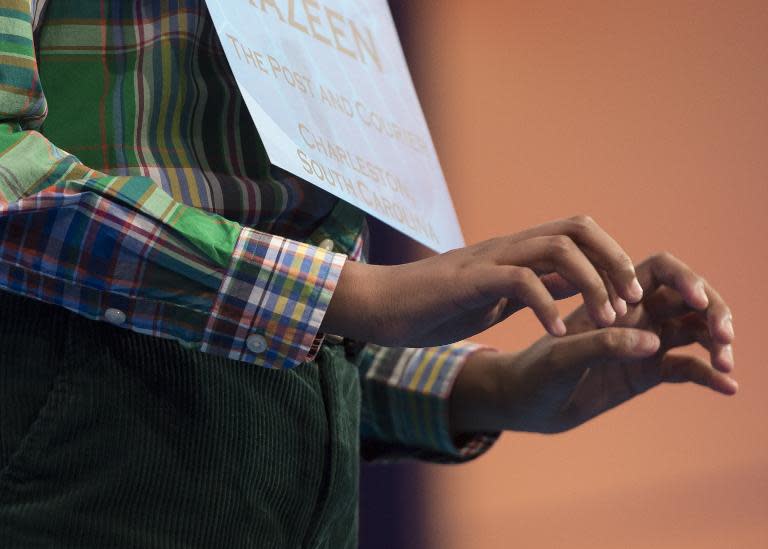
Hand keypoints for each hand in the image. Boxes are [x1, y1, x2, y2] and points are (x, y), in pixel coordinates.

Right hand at [323, 216, 643, 346]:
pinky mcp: (470, 280)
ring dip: (592, 283)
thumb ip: (533, 287)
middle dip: (614, 261)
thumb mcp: (495, 298)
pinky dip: (548, 306)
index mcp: (516, 252)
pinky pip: (520, 282)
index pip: (578, 234)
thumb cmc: (433, 306)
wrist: (378, 306)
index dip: (613, 258)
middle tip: (631, 302)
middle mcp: (507, 247)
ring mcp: (489, 259)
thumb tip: (574, 285)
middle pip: (577, 229)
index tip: (630, 299)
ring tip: (605, 320)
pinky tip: (558, 334)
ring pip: (557, 249)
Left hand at [450, 252, 736, 434]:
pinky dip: (708, 374)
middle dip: (713, 309)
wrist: (523, 401)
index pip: (661, 269)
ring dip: (716, 341)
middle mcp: (634, 313)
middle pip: (689, 298)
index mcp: (613, 295)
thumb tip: (652, 343)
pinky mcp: (646, 373)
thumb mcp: (561, 356)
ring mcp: (643, 343)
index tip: (696, 299)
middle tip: (723, 335)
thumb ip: (601, 345)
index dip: (685, 278)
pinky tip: (728, 386)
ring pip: (694, 331)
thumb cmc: (534, 371)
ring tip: (726, 362)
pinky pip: (686, 368)